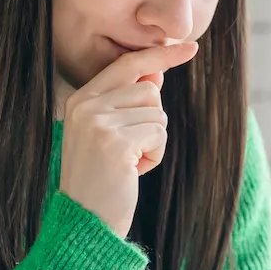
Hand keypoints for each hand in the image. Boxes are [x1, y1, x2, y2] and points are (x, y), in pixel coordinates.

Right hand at [59, 43, 197, 237]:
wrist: (84, 223)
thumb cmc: (101, 181)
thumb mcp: (110, 136)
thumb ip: (127, 103)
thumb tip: (156, 74)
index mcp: (80, 100)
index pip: (127, 64)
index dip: (160, 56)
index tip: (190, 46)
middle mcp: (85, 105)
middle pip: (149, 90)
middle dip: (151, 122)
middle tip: (129, 151)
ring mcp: (98, 122)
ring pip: (156, 113)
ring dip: (153, 141)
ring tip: (128, 163)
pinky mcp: (115, 141)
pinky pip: (158, 133)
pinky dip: (154, 155)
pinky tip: (133, 172)